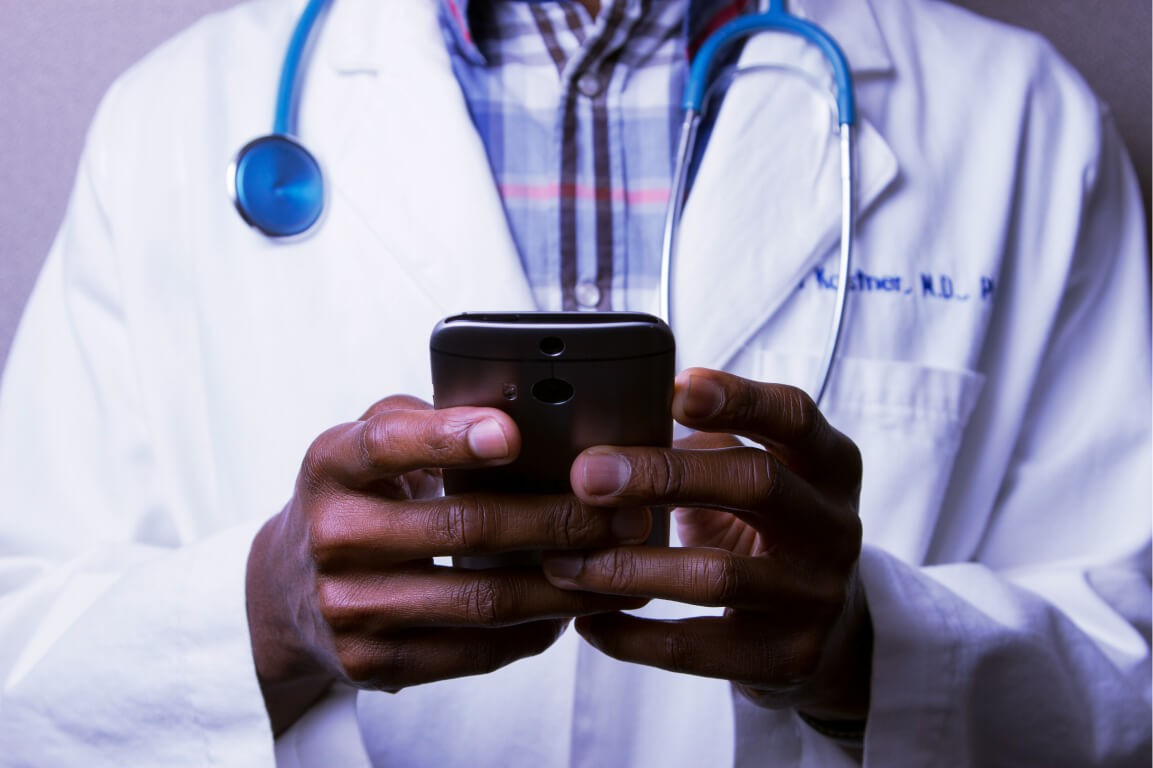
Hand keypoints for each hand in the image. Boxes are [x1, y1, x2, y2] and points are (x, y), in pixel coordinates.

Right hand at [246, 396, 648, 733]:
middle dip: (559, 519)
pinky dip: (534, 631)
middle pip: (464, 527)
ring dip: (566, 585)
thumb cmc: (352, 500)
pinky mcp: (373, 663)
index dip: (450, 437)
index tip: (512, 433)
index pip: (389, 444)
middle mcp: (335, 536)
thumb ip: (425, 420)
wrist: (282, 593)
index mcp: (332, 465)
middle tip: (625, 512)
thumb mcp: (363, 445)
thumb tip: (520, 410)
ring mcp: (351, 608)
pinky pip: (474, 651)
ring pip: (482, 600)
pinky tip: (572, 608)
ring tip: (621, 566)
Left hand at [540, 368, 869, 721]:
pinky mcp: (787, 658)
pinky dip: (630, 635)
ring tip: (564, 561)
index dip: (738, 399)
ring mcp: (816, 596)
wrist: (828, 629)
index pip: (793, 416)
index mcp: (828, 464)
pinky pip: (695, 649)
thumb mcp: (756, 475)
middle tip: (586, 475)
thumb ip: (703, 445)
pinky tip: (587, 619)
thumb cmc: (766, 528)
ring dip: (627, 566)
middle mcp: (834, 526)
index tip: (675, 388)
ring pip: (716, 575)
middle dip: (663, 474)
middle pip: (756, 483)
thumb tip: (606, 421)